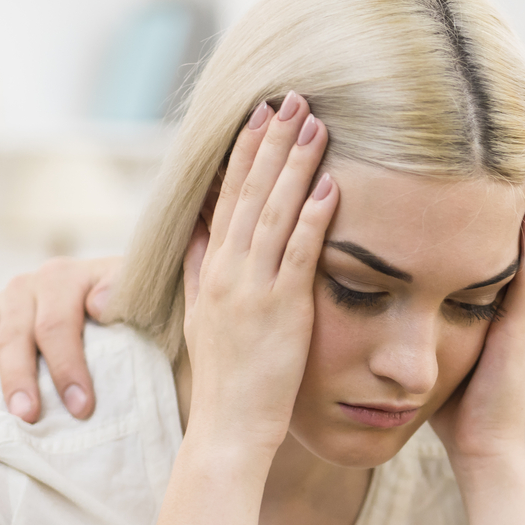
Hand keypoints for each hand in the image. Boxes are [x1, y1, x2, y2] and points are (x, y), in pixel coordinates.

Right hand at [0, 258, 120, 420]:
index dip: (68, 366)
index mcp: (64, 279)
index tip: (81, 407)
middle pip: (15, 335)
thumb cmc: (135, 306)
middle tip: (26, 415)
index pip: (60, 326)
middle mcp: (26, 289)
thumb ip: (126, 295)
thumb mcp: (141, 294)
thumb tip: (101, 304)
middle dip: (18, 378)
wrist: (117, 292)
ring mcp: (0, 308)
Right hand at [178, 90, 336, 456]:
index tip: (261, 113)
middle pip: (250, 192)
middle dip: (272, 142)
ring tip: (316, 124)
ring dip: (295, 165)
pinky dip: (314, 219)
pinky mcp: (281, 310)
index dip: (244, 151)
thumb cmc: (226, 378)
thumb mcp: (200, 316)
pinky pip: (299, 255)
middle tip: (293, 98)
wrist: (229, 427)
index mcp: (211, 269)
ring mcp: (252, 289)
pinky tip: (329, 187)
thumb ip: (199, 270)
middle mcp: (227, 271)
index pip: (227, 196)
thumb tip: (195, 231)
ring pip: (274, 213)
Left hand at [427, 127, 524, 468]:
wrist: (477, 442)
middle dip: (524, 168)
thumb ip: (412, 303)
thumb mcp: (427, 335)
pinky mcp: (519, 324)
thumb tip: (373, 274)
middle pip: (519, 214)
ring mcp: (517, 304)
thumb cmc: (450, 396)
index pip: (489, 219)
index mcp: (482, 286)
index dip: (493, 177)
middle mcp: (506, 287)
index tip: (485, 131)